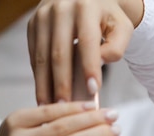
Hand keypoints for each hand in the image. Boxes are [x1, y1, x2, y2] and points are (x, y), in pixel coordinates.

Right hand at [27, 0, 143, 103]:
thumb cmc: (108, 17)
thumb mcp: (122, 28)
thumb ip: (116, 47)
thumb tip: (98, 64)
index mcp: (85, 7)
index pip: (87, 42)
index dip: (89, 67)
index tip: (93, 90)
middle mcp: (60, 8)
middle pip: (59, 53)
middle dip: (62, 82)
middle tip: (66, 106)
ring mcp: (42, 16)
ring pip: (42, 56)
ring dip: (44, 84)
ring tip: (49, 107)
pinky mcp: (32, 25)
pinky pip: (34, 54)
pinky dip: (38, 75)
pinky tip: (44, 93)